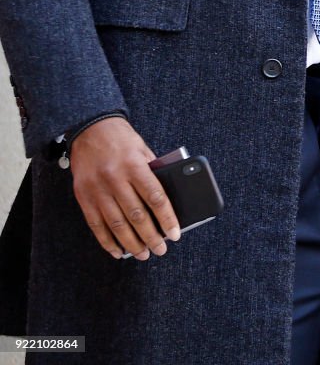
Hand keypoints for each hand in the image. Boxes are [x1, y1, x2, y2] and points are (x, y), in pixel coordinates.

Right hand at [69, 116, 180, 260]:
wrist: (90, 127)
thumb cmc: (122, 139)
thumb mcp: (142, 148)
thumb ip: (153, 171)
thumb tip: (167, 201)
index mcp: (134, 165)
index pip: (155, 197)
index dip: (167, 218)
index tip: (175, 234)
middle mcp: (115, 178)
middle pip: (136, 215)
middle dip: (151, 236)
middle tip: (161, 249)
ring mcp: (97, 189)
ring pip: (117, 224)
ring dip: (132, 243)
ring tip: (143, 254)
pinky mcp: (83, 197)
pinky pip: (96, 225)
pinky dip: (108, 241)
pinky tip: (118, 251)